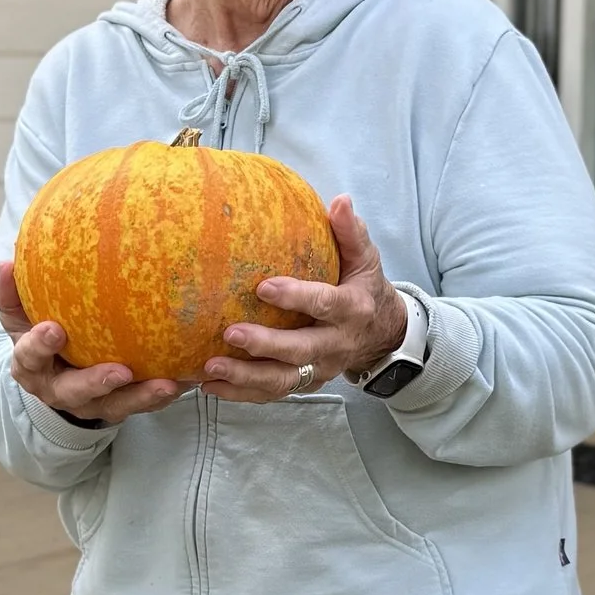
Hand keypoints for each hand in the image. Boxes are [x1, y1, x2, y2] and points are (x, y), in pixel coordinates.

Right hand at [0, 262, 180, 426]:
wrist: (54, 370)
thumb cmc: (38, 329)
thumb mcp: (19, 313)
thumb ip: (10, 291)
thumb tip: (6, 263)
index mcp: (30, 367)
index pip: (29, 358)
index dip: (39, 346)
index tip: (55, 329)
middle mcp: (59, 391)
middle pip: (75, 392)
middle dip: (96, 383)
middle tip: (121, 371)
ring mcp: (90, 403)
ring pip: (115, 405)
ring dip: (141, 398)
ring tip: (167, 385)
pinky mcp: (117, 406)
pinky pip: (142, 404)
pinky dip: (162, 395)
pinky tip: (185, 380)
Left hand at [205, 195, 407, 401]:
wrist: (382, 334)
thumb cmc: (364, 287)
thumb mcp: (365, 259)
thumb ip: (351, 233)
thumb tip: (340, 200)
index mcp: (352, 309)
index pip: (324, 304)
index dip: (296, 297)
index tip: (263, 287)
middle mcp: (336, 344)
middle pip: (300, 350)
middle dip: (266, 345)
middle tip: (231, 334)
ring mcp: (321, 368)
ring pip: (283, 380)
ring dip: (246, 377)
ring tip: (211, 367)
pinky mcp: (307, 383)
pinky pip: (274, 393)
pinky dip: (242, 393)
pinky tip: (211, 385)